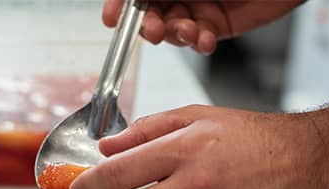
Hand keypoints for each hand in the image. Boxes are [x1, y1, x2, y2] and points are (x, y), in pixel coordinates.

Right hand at [102, 0, 303, 53]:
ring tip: (190, 30)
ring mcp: (198, 7)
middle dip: (149, 24)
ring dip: (177, 34)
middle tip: (155, 30)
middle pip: (150, 12)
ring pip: (173, 29)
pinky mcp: (217, 25)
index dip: (120, 5)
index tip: (111, 18)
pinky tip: (206, 38)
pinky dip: (200, 43)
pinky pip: (199, 40)